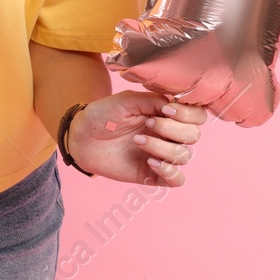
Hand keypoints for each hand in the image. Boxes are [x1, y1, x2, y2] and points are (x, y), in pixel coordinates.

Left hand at [66, 90, 207, 187]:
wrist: (82, 137)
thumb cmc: (104, 114)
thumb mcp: (128, 100)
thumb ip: (153, 100)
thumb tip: (175, 105)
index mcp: (167, 115)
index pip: (197, 115)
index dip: (188, 113)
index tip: (166, 110)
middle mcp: (169, 135)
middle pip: (194, 136)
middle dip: (173, 129)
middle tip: (147, 124)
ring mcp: (161, 155)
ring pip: (185, 156)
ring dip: (163, 148)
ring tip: (138, 141)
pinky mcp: (153, 174)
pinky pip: (177, 179)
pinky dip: (170, 171)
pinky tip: (150, 162)